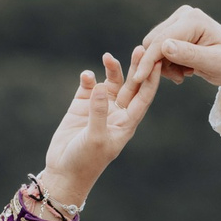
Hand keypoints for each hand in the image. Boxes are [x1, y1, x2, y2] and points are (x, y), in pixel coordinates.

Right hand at [38, 52, 160, 211]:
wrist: (64, 172)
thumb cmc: (85, 161)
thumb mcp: (95, 138)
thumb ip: (98, 112)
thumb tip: (100, 85)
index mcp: (126, 123)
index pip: (143, 97)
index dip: (150, 79)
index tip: (156, 60)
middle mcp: (116, 113)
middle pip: (130, 86)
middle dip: (135, 67)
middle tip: (140, 48)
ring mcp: (98, 109)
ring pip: (109, 83)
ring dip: (111, 70)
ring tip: (108, 57)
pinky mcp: (80, 107)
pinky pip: (87, 87)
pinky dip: (88, 79)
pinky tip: (86, 75)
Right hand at [129, 7, 220, 108]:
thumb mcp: (214, 63)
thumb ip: (189, 55)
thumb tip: (164, 46)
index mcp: (193, 19)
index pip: (161, 40)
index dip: (148, 61)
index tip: (138, 80)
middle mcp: (183, 14)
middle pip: (153, 41)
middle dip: (159, 64)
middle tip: (180, 78)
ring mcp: (178, 21)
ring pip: (153, 46)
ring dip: (164, 65)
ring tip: (185, 75)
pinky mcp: (176, 30)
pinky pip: (159, 49)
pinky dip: (167, 63)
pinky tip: (184, 70)